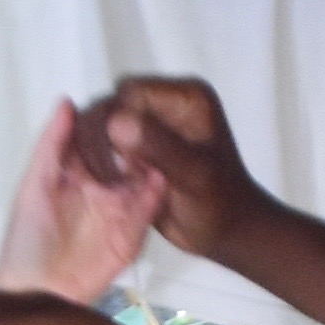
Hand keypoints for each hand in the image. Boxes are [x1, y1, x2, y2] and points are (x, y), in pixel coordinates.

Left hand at [0, 97, 163, 309]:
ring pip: (146, 179)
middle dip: (143, 138)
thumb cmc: (27, 238)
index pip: (103, 138)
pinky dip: (161, 192)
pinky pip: (152, 209)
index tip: (133, 97)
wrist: (38, 291)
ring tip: (165, 141)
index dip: (116, 119)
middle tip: (156, 117)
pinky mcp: (134, 233)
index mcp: (78, 172)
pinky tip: (168, 172)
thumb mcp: (35, 184)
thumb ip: (52, 144)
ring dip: (156, 161)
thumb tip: (67, 101)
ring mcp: (121, 210)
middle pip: (130, 155)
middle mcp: (103, 187)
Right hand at [85, 78, 258, 266]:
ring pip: (101, 126)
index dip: (116, 125)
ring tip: (115, 186)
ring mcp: (149, 123)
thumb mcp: (195, 175)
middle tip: (114, 180)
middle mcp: (166, 103)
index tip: (126, 165)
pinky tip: (113, 188)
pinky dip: (100, 166)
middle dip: (103, 143)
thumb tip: (117, 120)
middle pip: (111, 106)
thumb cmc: (220, 204)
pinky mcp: (136, 144)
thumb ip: (160, 146)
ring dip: (99, 156)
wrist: (225, 230)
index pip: (130, 95)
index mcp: (187, 98)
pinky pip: (102, 145)